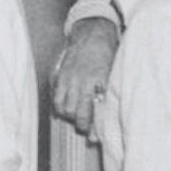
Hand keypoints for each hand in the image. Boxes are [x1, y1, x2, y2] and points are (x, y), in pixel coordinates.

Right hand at [53, 17, 118, 138]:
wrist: (93, 33)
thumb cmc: (108, 55)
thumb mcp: (114, 74)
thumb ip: (108, 94)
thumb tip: (106, 117)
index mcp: (99, 83)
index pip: (95, 112)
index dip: (94, 128)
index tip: (95, 137)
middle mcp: (83, 82)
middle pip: (77, 113)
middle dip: (81, 125)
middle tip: (85, 129)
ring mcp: (70, 79)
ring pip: (65, 108)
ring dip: (70, 116)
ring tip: (76, 117)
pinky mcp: (61, 75)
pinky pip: (56, 98)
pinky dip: (60, 107)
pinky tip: (65, 109)